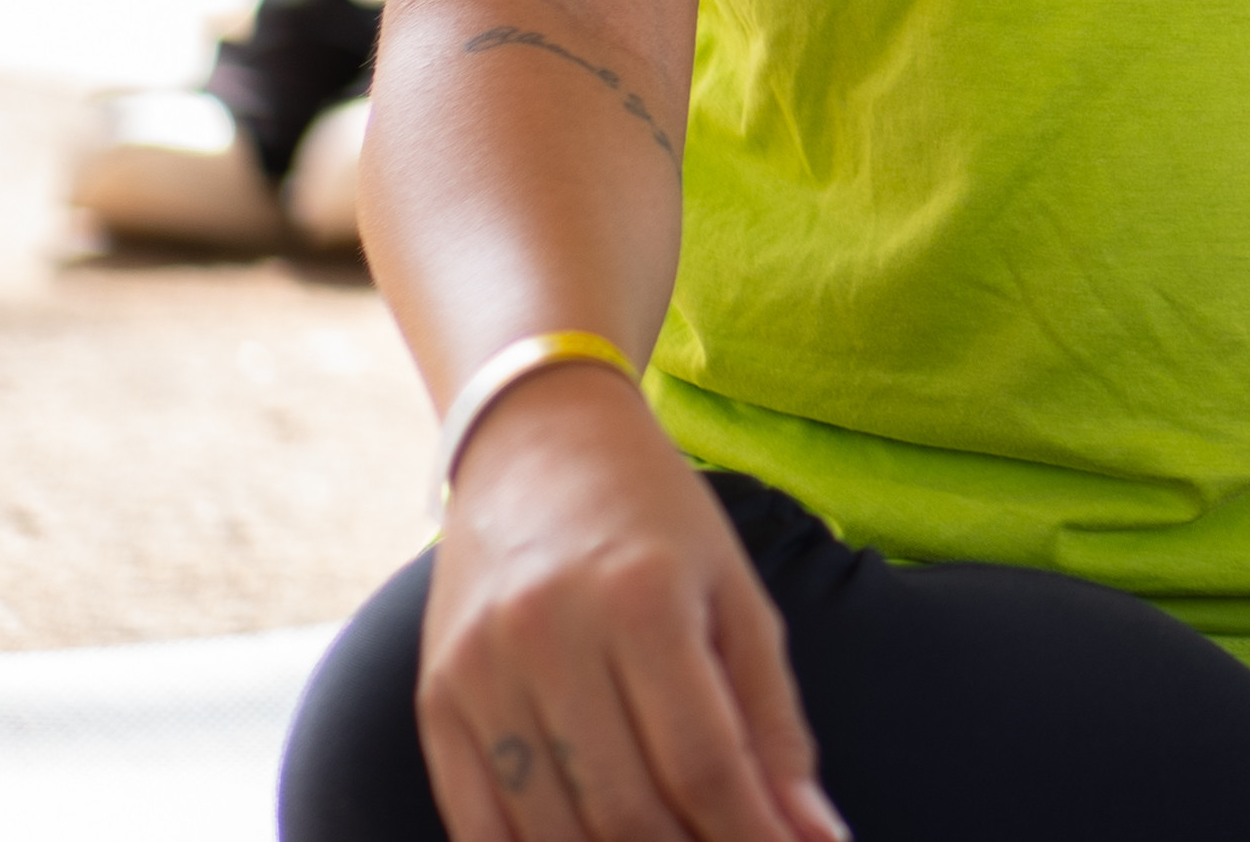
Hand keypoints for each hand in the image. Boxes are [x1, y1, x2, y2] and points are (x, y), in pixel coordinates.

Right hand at [422, 374, 840, 841]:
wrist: (535, 446)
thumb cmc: (657, 524)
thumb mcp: (737, 596)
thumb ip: (773, 721)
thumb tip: (815, 835)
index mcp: (641, 600)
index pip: (701, 762)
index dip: (749, 835)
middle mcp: (548, 635)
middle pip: (623, 808)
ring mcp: (479, 673)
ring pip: (551, 830)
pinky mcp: (434, 702)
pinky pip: (477, 826)